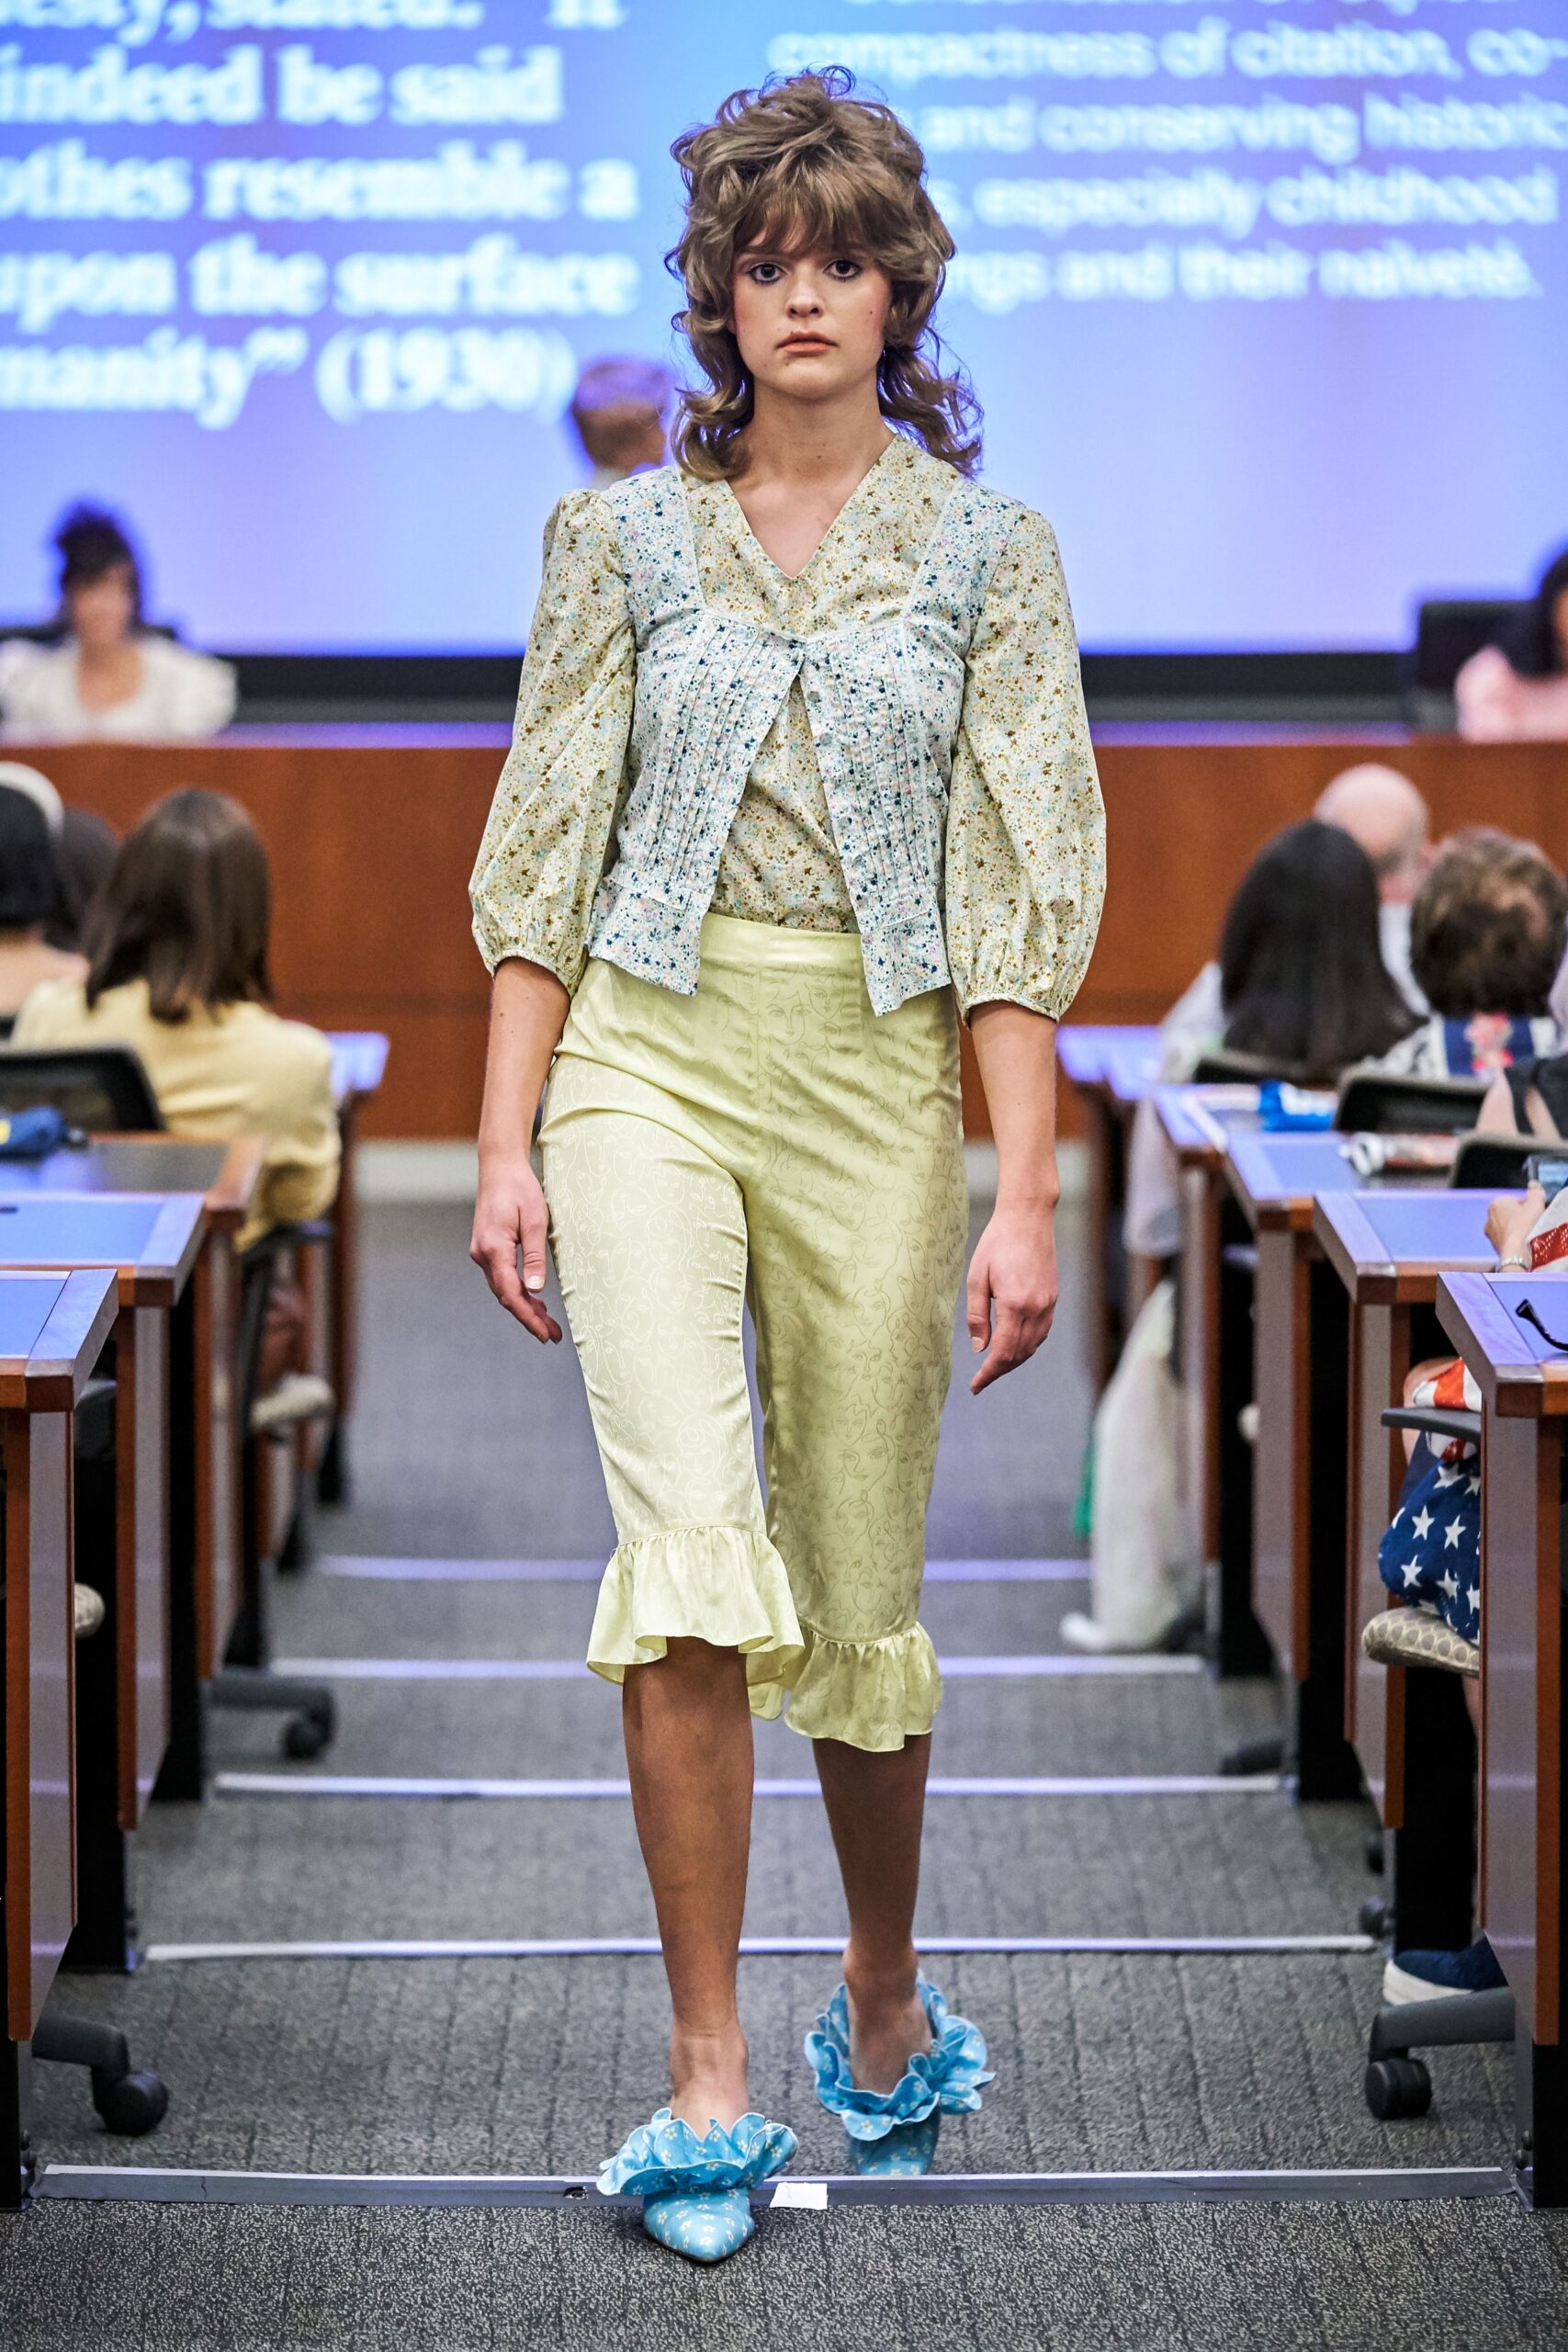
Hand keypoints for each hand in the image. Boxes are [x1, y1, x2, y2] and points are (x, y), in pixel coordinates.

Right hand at [470, 1149, 562, 1342]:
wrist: (499, 1168)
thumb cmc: (520, 1189)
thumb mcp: (535, 1220)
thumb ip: (534, 1256)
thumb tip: (536, 1289)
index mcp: (494, 1249)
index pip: (512, 1294)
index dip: (529, 1317)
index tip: (545, 1334)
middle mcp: (482, 1255)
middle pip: (507, 1297)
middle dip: (530, 1318)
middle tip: (553, 1336)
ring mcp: (482, 1253)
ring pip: (503, 1290)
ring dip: (525, 1307)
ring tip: (548, 1325)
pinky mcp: (486, 1249)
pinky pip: (502, 1278)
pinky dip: (519, 1292)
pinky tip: (534, 1300)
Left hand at [966, 1199, 1057, 1394]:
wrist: (1028, 1219)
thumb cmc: (996, 1243)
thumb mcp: (977, 1278)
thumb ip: (977, 1316)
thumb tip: (979, 1348)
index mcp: (1015, 1304)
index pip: (1003, 1353)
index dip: (989, 1373)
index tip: (976, 1386)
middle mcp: (1036, 1309)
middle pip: (1019, 1355)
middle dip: (1000, 1371)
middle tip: (981, 1380)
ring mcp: (1048, 1304)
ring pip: (1033, 1346)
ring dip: (1014, 1361)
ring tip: (995, 1367)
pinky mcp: (1053, 1299)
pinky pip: (1041, 1333)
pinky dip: (1027, 1346)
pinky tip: (1014, 1347)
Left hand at [1486, 1183, 1544, 1266]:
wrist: (1516, 1251)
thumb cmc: (1525, 1226)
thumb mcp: (1536, 1203)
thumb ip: (1536, 1192)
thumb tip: (1534, 1186)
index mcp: (1496, 1203)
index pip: (1517, 1200)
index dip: (1528, 1206)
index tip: (1534, 1212)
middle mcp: (1489, 1216)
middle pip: (1512, 1213)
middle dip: (1522, 1217)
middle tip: (1532, 1223)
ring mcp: (1490, 1232)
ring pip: (1509, 1226)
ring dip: (1518, 1228)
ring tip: (1527, 1233)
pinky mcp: (1494, 1244)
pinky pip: (1508, 1238)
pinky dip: (1515, 1239)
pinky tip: (1522, 1242)